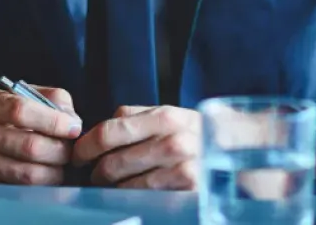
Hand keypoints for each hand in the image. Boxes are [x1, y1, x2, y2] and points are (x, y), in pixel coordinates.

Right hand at [0, 86, 81, 184]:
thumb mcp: (10, 95)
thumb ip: (46, 98)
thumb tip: (72, 118)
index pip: (22, 111)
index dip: (53, 121)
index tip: (73, 127)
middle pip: (30, 147)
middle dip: (60, 151)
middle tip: (72, 150)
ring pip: (27, 175)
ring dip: (54, 173)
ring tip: (62, 166)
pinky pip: (17, 191)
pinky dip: (39, 188)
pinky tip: (47, 180)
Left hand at [72, 105, 201, 189]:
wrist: (237, 155)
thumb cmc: (194, 136)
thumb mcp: (170, 118)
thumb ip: (136, 118)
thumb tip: (96, 131)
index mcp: (164, 116)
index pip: (109, 131)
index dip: (86, 146)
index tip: (78, 156)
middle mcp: (173, 140)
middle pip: (112, 162)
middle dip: (95, 173)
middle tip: (94, 177)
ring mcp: (182, 168)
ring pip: (124, 185)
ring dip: (112, 189)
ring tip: (114, 187)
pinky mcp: (187, 191)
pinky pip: (143, 198)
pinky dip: (131, 199)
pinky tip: (134, 195)